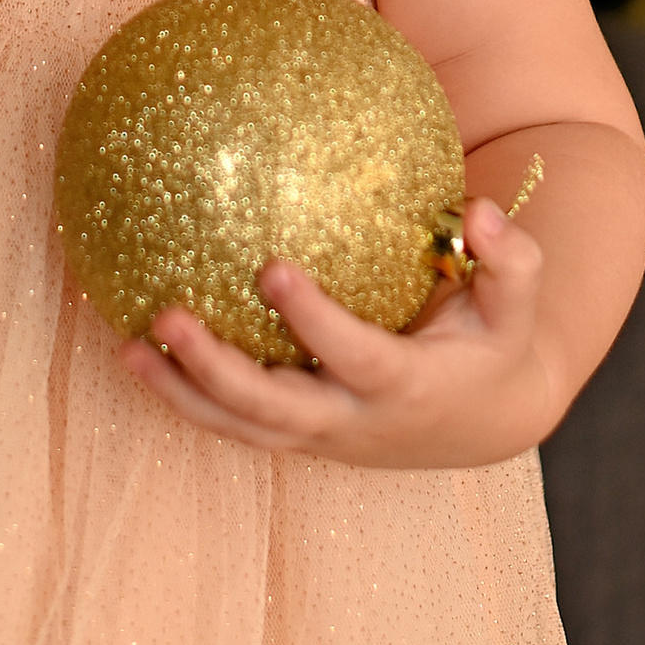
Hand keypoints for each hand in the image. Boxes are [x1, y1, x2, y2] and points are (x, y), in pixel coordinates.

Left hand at [118, 203, 553, 470]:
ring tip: (127, 346)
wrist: (483, 424)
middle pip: (276, 410)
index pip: (354, 358)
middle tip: (168, 317)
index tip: (271, 268)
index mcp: (406, 389)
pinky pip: (234, 424)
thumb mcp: (516, 307)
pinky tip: (136, 353)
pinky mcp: (299, 438)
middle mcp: (354, 424)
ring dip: (182, 393)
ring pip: (242, 429)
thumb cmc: (495, 346)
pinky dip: (185, 396)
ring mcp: (321, 438)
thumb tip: (479, 207)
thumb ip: (509, 259)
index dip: (313, 322)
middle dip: (218, 371)